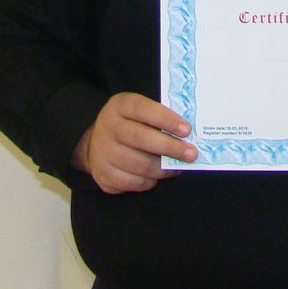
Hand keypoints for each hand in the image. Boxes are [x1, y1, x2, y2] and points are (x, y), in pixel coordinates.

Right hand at [73, 93, 196, 194]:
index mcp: (120, 106)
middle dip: (170, 147)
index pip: (143, 109)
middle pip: (141, 138)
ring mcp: (103, 152)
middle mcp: (108, 127)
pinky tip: (157, 176)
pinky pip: (133, 182)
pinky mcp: (103, 175)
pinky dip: (150, 181)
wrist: (96, 143)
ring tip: (178, 167)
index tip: (187, 130)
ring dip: (163, 168)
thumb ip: (159, 118)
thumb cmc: (129, 124)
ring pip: (139, 164)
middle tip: (191, 154)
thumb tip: (189, 135)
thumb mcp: (139, 112)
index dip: (166, 119)